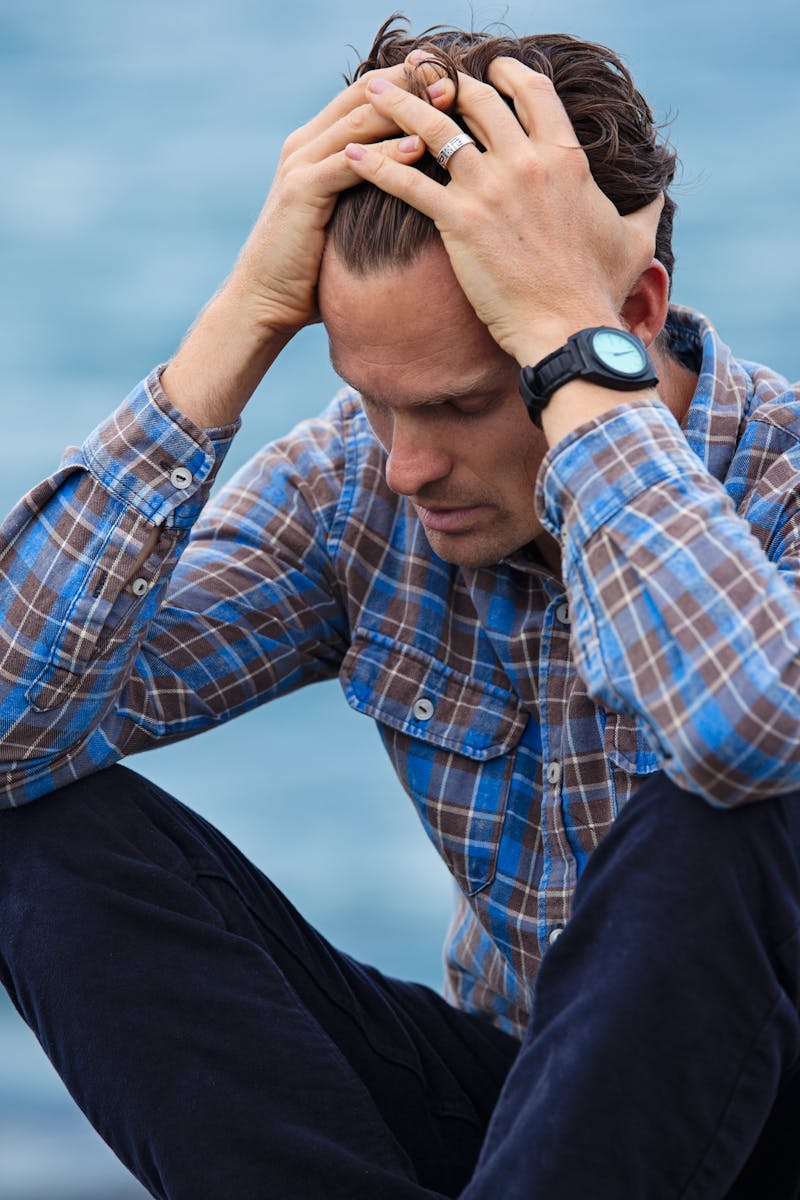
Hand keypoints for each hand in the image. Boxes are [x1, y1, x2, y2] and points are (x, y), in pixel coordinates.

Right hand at [163, 63, 449, 427]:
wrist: (264, 300)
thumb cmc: (310, 270)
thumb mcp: (346, 220)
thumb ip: (371, 193)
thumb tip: (419, 190)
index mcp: (317, 144)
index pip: (368, 94)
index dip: (409, 80)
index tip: (451, 73)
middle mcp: (306, 144)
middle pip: (366, 94)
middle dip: (412, 82)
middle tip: (455, 74)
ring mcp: (301, 164)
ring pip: (360, 120)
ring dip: (406, 108)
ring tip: (447, 99)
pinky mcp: (301, 192)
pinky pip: (349, 164)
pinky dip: (386, 154)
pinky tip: (419, 148)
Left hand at [346, 58, 662, 365]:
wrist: (568, 329)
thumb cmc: (599, 291)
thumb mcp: (634, 241)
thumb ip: (645, 208)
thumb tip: (659, 192)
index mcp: (565, 158)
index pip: (531, 92)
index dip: (505, 73)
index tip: (486, 68)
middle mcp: (526, 161)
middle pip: (476, 100)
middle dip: (444, 80)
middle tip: (418, 72)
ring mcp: (490, 188)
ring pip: (434, 129)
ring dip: (398, 104)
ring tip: (370, 91)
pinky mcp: (458, 221)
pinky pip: (407, 182)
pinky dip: (374, 165)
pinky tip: (349, 155)